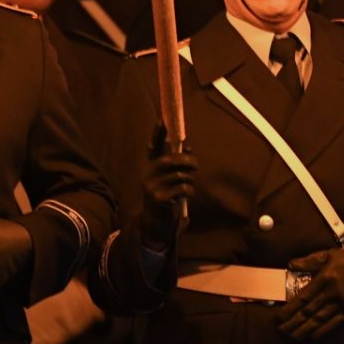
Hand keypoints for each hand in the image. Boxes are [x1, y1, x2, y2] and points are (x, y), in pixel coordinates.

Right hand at [138, 136, 197, 250]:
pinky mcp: (158, 198)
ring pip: (179, 175)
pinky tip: (186, 196)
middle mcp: (147, 175)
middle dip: (187, 160)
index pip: (153, 148)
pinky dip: (189, 190)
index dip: (157, 134)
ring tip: (189, 186)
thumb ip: (177, 165)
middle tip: (196, 165)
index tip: (162, 120)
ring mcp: (151, 187)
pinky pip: (182, 188)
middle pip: (170, 160)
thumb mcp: (170, 180)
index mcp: (151, 168)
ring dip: (190, 180)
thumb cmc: (166, 197)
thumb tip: (188, 147)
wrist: (155, 223)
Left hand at [277, 246, 343, 340]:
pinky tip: (311, 338)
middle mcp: (330, 293)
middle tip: (281, 332)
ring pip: (318, 321)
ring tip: (292, 338)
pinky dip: (321, 332)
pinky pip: (333, 325)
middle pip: (308, 312)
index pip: (303, 297)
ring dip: (304, 331)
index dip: (289, 309)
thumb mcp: (329, 254)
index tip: (278, 318)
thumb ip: (309, 260)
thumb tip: (290, 265)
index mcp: (324, 278)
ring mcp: (341, 304)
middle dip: (293, 323)